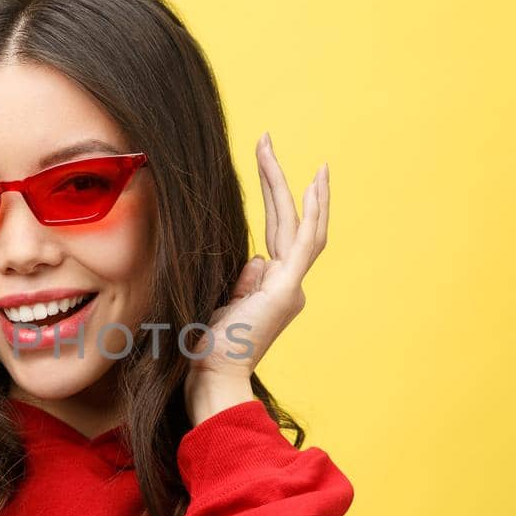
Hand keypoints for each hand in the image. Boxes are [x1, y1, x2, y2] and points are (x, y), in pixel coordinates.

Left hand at [184, 132, 328, 421]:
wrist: (210, 375)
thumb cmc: (204, 345)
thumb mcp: (219, 302)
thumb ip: (240, 280)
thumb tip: (256, 260)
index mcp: (271, 288)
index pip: (276, 233)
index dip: (272, 197)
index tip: (265, 165)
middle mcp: (288, 286)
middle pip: (289, 222)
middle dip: (277, 180)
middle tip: (264, 140)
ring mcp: (290, 287)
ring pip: (299, 225)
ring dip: (286, 184)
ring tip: (269, 148)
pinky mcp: (288, 290)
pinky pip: (304, 243)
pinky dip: (311, 212)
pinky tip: (311, 185)